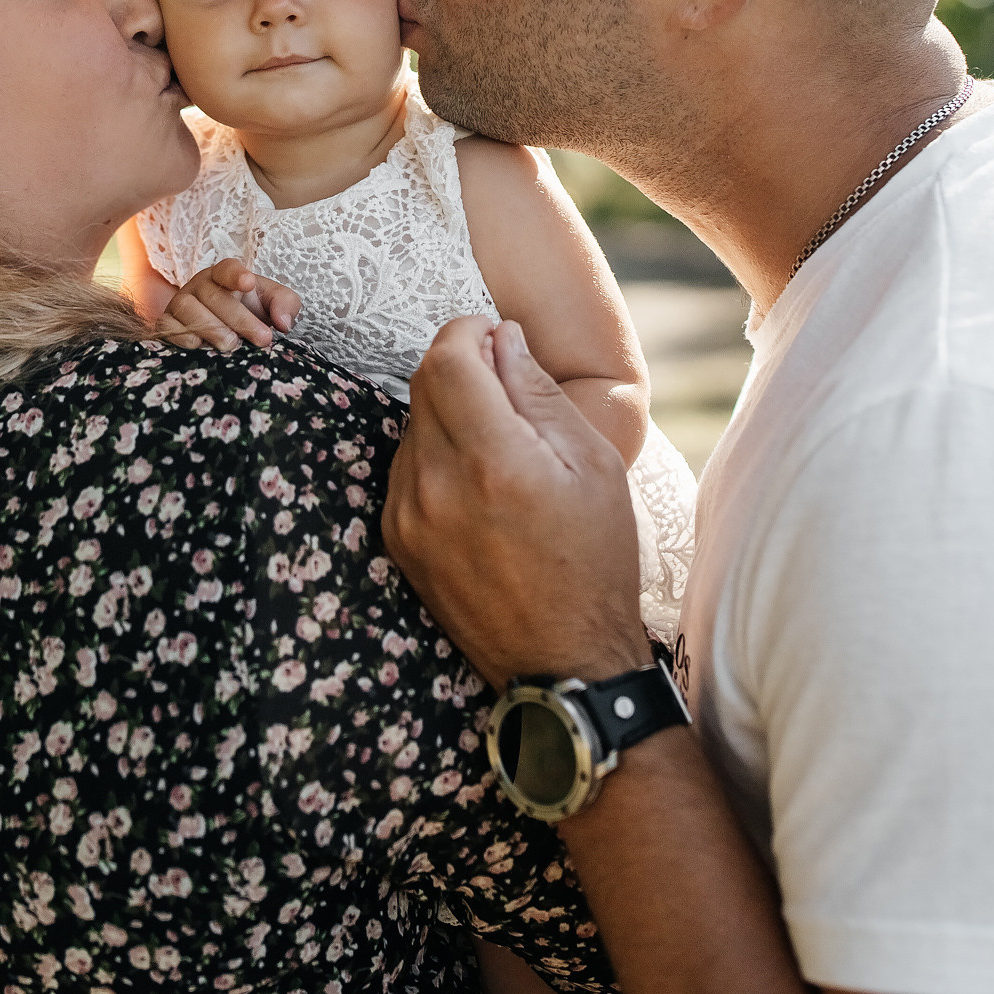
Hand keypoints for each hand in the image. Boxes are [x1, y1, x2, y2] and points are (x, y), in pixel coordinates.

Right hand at [156, 259, 301, 350]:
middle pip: (213, 295)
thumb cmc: (250, 313)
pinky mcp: (167, 322)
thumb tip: (283, 323)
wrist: (224, 333)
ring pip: (189, 309)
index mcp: (224, 275)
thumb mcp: (273, 305)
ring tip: (231, 344)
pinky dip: (183, 335)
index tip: (249, 283)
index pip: (227, 268)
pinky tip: (199, 346)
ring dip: (212, 328)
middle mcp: (200, 285)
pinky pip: (168, 325)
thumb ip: (285, 305)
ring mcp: (180, 303)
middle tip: (261, 339)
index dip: (236, 275)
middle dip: (240, 319)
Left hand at [385, 316, 645, 687]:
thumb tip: (502, 337)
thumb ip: (538, 393)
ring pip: (412, 423)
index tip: (495, 337)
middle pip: (423, 383)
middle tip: (503, 381)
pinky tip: (477, 481)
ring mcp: (408, 516)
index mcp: (493, 462)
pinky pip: (405, 467)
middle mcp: (437, 486)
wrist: (563, 661)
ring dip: (447, 412)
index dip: (469, 331)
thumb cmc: (595, 560)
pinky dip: (435, 454)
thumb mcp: (593, 465)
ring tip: (499, 444)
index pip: (447, 358)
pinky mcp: (397, 539)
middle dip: (460, 365)